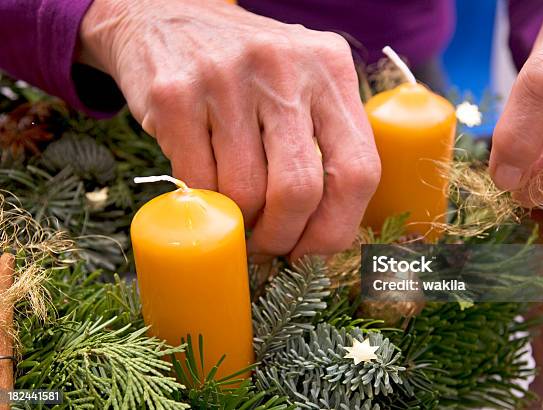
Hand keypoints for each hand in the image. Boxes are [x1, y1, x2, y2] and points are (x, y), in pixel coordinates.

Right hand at [78, 0, 380, 260]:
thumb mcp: (302, 81)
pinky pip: (198, 181)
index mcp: (330, 68)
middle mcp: (284, 66)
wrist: (165, 16)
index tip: (311, 252)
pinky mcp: (174, 94)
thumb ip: (327, 138)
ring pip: (244, 193)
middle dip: (281, 237)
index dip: (336, 228)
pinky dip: (204, 200)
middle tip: (268, 247)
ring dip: (239, 219)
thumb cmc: (246, 68)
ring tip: (235, 206)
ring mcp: (226, 77)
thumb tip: (327, 230)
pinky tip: (204, 181)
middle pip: (299, 190)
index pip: (357, 170)